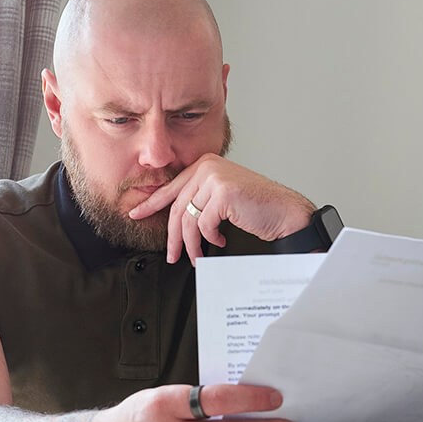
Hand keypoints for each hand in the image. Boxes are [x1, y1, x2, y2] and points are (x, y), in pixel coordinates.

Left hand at [128, 154, 314, 264]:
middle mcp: (207, 167)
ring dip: (191, 244)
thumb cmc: (257, 207)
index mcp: (204, 164)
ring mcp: (214, 178)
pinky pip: (204, 225)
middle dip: (173, 236)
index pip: (172, 188)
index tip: (137, 214)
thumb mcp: (221, 198)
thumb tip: (175, 219)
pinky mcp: (222, 193)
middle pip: (178, 207)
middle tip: (172, 255)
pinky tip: (220, 242)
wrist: (285, 212)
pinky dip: (210, 239)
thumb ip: (200, 199)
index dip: (152, 204)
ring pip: (189, 219)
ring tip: (197, 257)